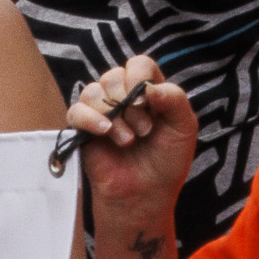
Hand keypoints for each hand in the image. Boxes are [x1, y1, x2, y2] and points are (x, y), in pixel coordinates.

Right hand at [63, 57, 194, 235]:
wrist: (145, 194)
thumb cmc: (167, 160)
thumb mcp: (184, 127)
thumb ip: (174, 99)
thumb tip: (149, 86)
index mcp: (148, 91)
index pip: (139, 64)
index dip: (141, 77)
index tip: (149, 102)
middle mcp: (122, 98)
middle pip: (114, 75)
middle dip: (130, 102)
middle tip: (145, 129)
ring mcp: (100, 114)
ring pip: (93, 90)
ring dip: (113, 113)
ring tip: (129, 139)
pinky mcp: (81, 132)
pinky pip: (75, 111)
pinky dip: (90, 119)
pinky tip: (105, 132)